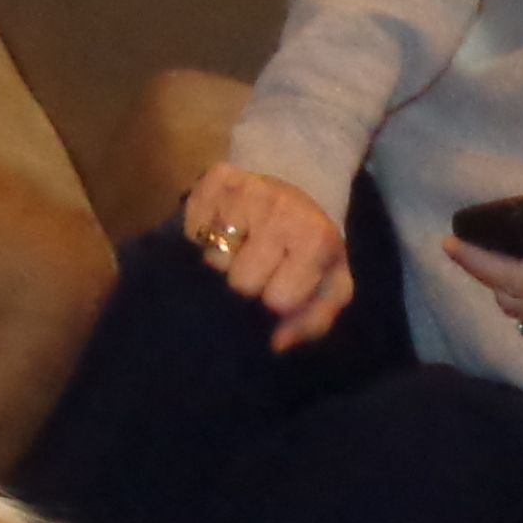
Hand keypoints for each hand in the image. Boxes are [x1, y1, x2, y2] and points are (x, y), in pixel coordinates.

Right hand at [180, 164, 360, 348]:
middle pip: (240, 281)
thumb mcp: (330, 284)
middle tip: (259, 262)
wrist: (302, 181)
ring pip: (213, 258)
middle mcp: (281, 211)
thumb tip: (278, 343)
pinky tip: (223, 225)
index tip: (283, 283)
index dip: (276, 298)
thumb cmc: (313, 246)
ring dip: (224, 257)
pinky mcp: (216, 178)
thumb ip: (313, 321)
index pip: (277, 301)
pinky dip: (203, 232)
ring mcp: (246, 192)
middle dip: (248, 278)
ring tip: (242, 243)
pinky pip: (193, 228)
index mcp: (316, 239)